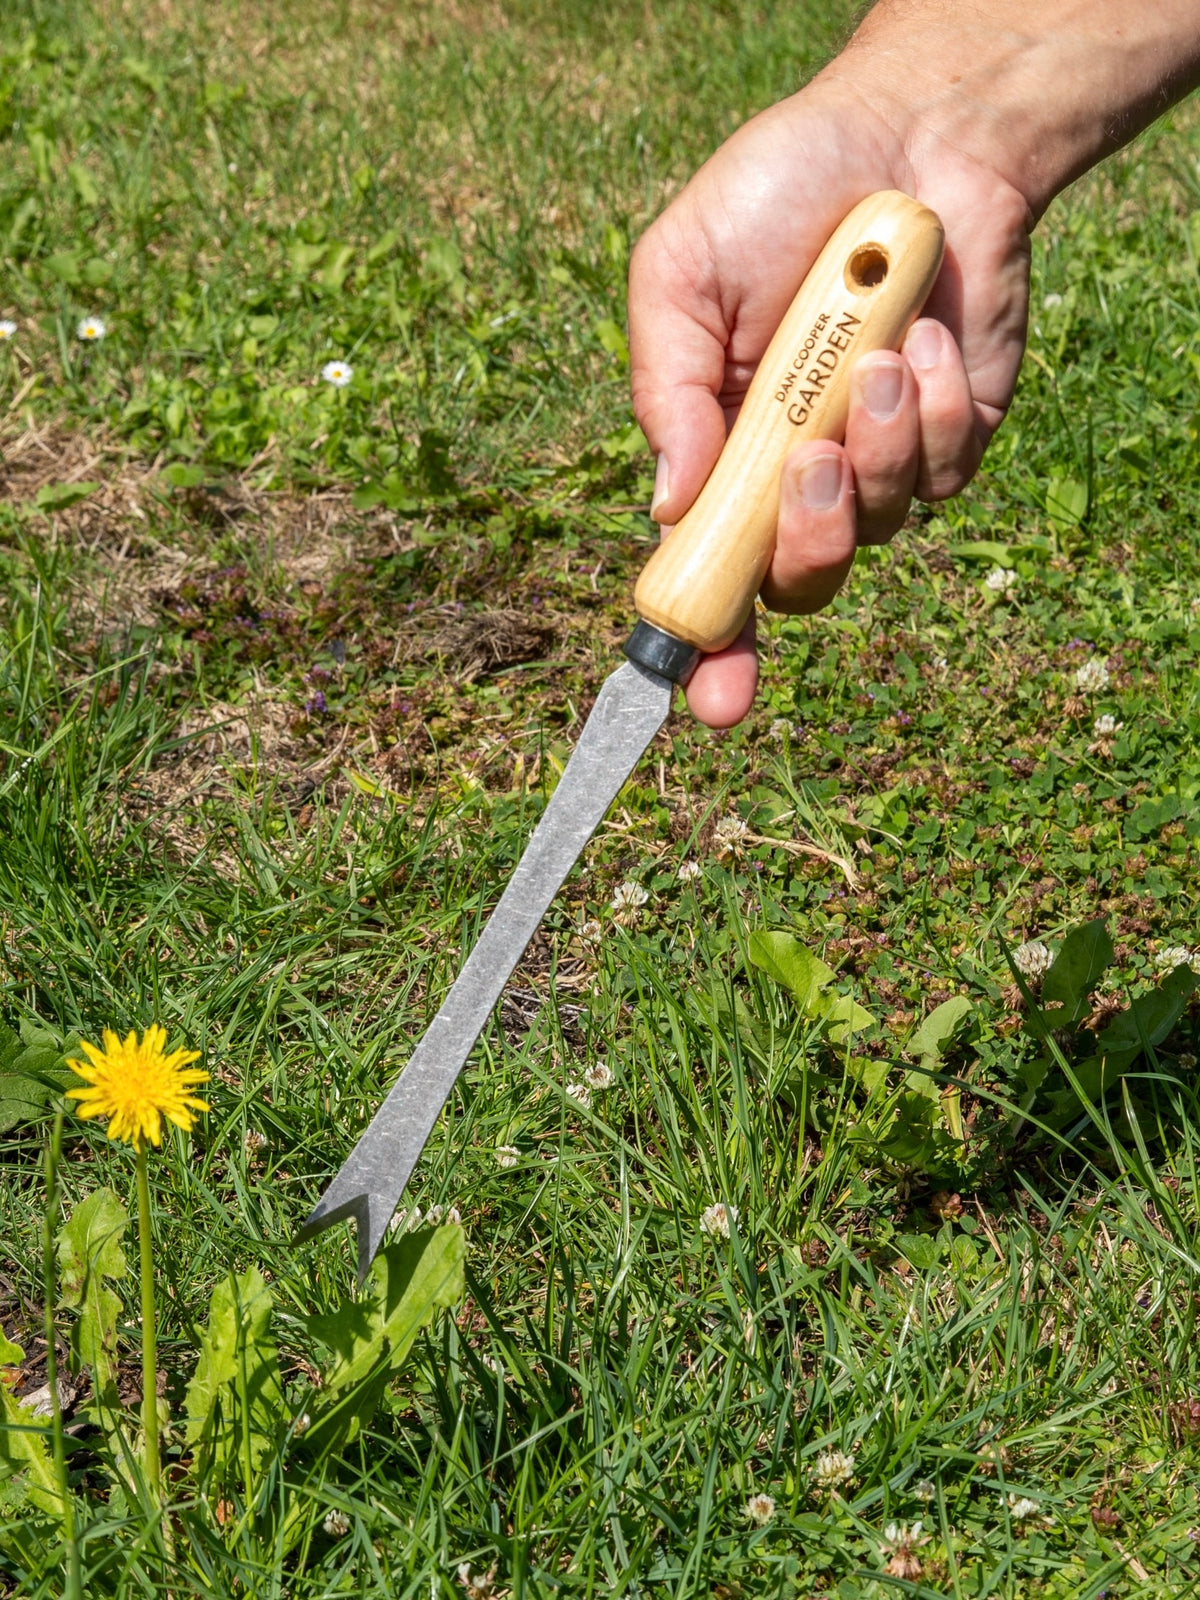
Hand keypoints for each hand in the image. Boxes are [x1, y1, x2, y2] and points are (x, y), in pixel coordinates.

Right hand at [628, 76, 1031, 726]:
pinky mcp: (952, 441)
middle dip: (805, 540)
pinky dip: (931, 408)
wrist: (906, 136)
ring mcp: (877, 466)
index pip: (709, 582)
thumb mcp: (679, 276)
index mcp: (719, 457)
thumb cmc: (776, 197)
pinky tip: (922, 337)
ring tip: (880, 352)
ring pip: (875, 530)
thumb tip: (669, 509)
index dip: (707, 653)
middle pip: (798, 587)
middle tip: (807, 456)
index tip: (709, 701)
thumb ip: (665, 391)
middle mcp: (795, 479)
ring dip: (875, 448)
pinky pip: (942, 474)